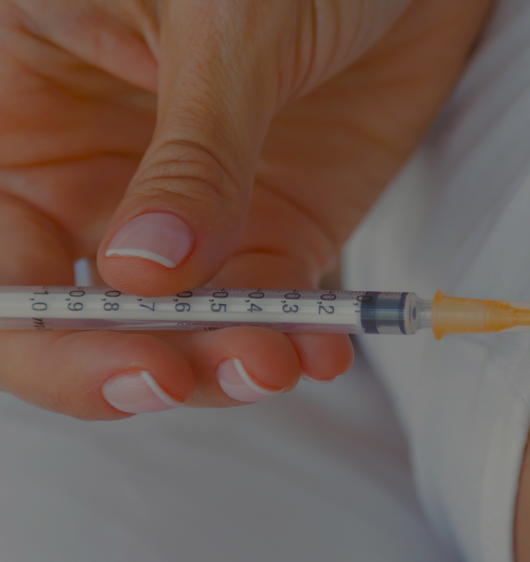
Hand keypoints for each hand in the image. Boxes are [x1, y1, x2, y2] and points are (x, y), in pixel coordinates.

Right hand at [0, 0, 490, 417]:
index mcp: (24, 106)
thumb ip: (190, 155)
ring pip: (177, 329)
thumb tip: (141, 277)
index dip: (37, 325)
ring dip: (218, 364)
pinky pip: (274, 307)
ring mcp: (192, 212)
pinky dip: (296, 340)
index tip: (118, 355)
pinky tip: (320, 350)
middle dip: (120, 363)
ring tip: (274, 360)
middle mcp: (94, 173)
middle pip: (71, 314)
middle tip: (181, 377)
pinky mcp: (281, 228)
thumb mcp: (225, 30)